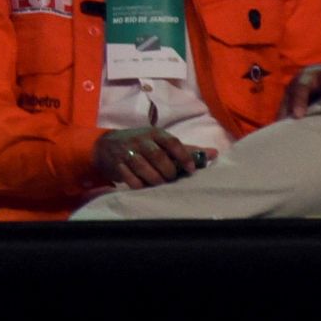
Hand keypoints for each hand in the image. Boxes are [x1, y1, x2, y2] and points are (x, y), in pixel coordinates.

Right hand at [93, 126, 208, 188]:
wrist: (106, 145)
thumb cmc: (142, 144)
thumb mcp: (161, 142)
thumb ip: (186, 150)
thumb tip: (214, 153)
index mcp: (155, 133)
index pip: (172, 142)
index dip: (183, 156)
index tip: (191, 169)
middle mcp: (140, 140)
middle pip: (157, 156)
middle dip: (168, 171)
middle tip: (172, 178)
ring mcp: (127, 151)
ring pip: (143, 167)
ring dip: (155, 179)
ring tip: (160, 184)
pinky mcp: (116, 164)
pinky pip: (129, 177)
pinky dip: (139, 184)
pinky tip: (144, 187)